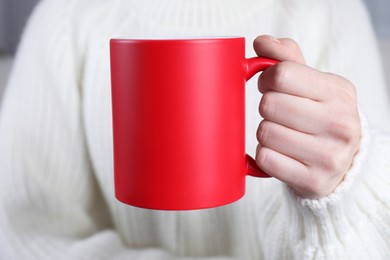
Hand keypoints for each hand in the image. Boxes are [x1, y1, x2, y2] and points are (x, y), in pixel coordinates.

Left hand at [254, 35, 360, 198]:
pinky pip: (266, 159)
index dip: (266, 80)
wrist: (343, 163)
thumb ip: (286, 59)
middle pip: (269, 105)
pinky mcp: (313, 180)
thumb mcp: (313, 83)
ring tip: (281, 134)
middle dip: (266, 108)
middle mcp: (339, 123)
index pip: (282, 74)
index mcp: (339, 92)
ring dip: (265, 132)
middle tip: (277, 113)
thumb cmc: (320, 116)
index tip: (270, 87)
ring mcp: (329, 156)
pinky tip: (279, 153)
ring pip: (265, 133)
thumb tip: (260, 42)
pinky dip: (265, 154)